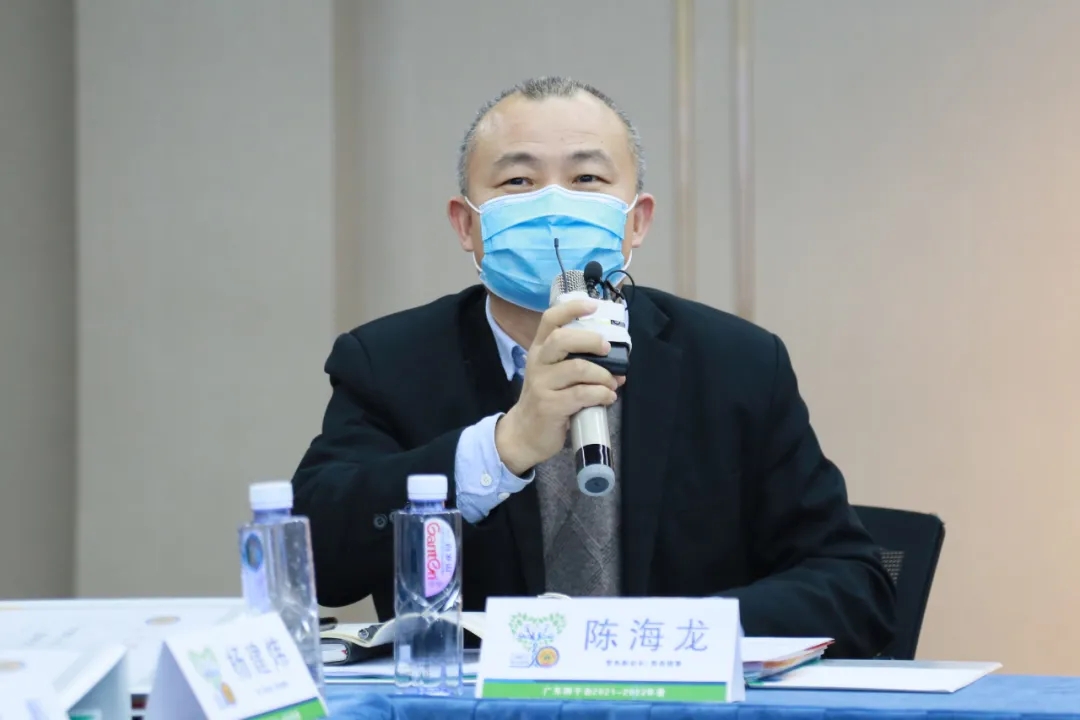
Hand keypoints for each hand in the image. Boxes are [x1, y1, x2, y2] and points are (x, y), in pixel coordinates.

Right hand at [495, 299, 623, 474]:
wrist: (524, 434)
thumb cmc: (546, 399)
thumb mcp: (553, 375)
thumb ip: (578, 363)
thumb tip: (616, 363)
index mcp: (539, 349)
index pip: (550, 319)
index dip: (572, 308)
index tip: (593, 305)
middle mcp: (538, 362)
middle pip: (563, 338)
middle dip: (591, 341)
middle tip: (607, 349)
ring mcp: (542, 384)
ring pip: (578, 368)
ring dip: (602, 375)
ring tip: (611, 383)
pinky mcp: (549, 406)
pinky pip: (582, 394)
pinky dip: (601, 394)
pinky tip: (607, 398)